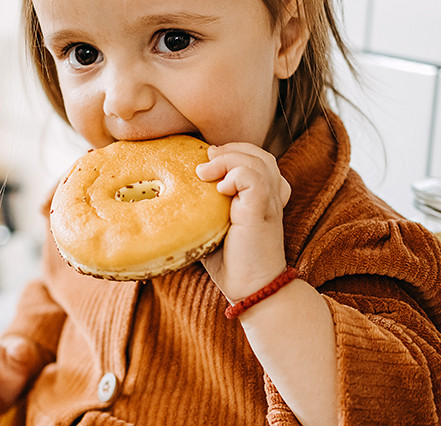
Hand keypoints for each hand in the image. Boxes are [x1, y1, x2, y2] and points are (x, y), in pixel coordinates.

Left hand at [195, 142, 291, 300]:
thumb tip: (170, 190)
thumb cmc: (229, 260)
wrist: (251, 288)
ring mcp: (269, 202)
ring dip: (227, 160)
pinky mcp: (263, 211)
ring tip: (205, 174)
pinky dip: (235, 175)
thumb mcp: (212, 225)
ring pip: (257, 160)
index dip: (233, 153)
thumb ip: (203, 204)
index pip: (255, 158)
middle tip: (205, 162)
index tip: (208, 164)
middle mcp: (270, 195)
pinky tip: (220, 190)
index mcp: (262, 196)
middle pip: (258, 154)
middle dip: (230, 150)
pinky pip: (255, 179)